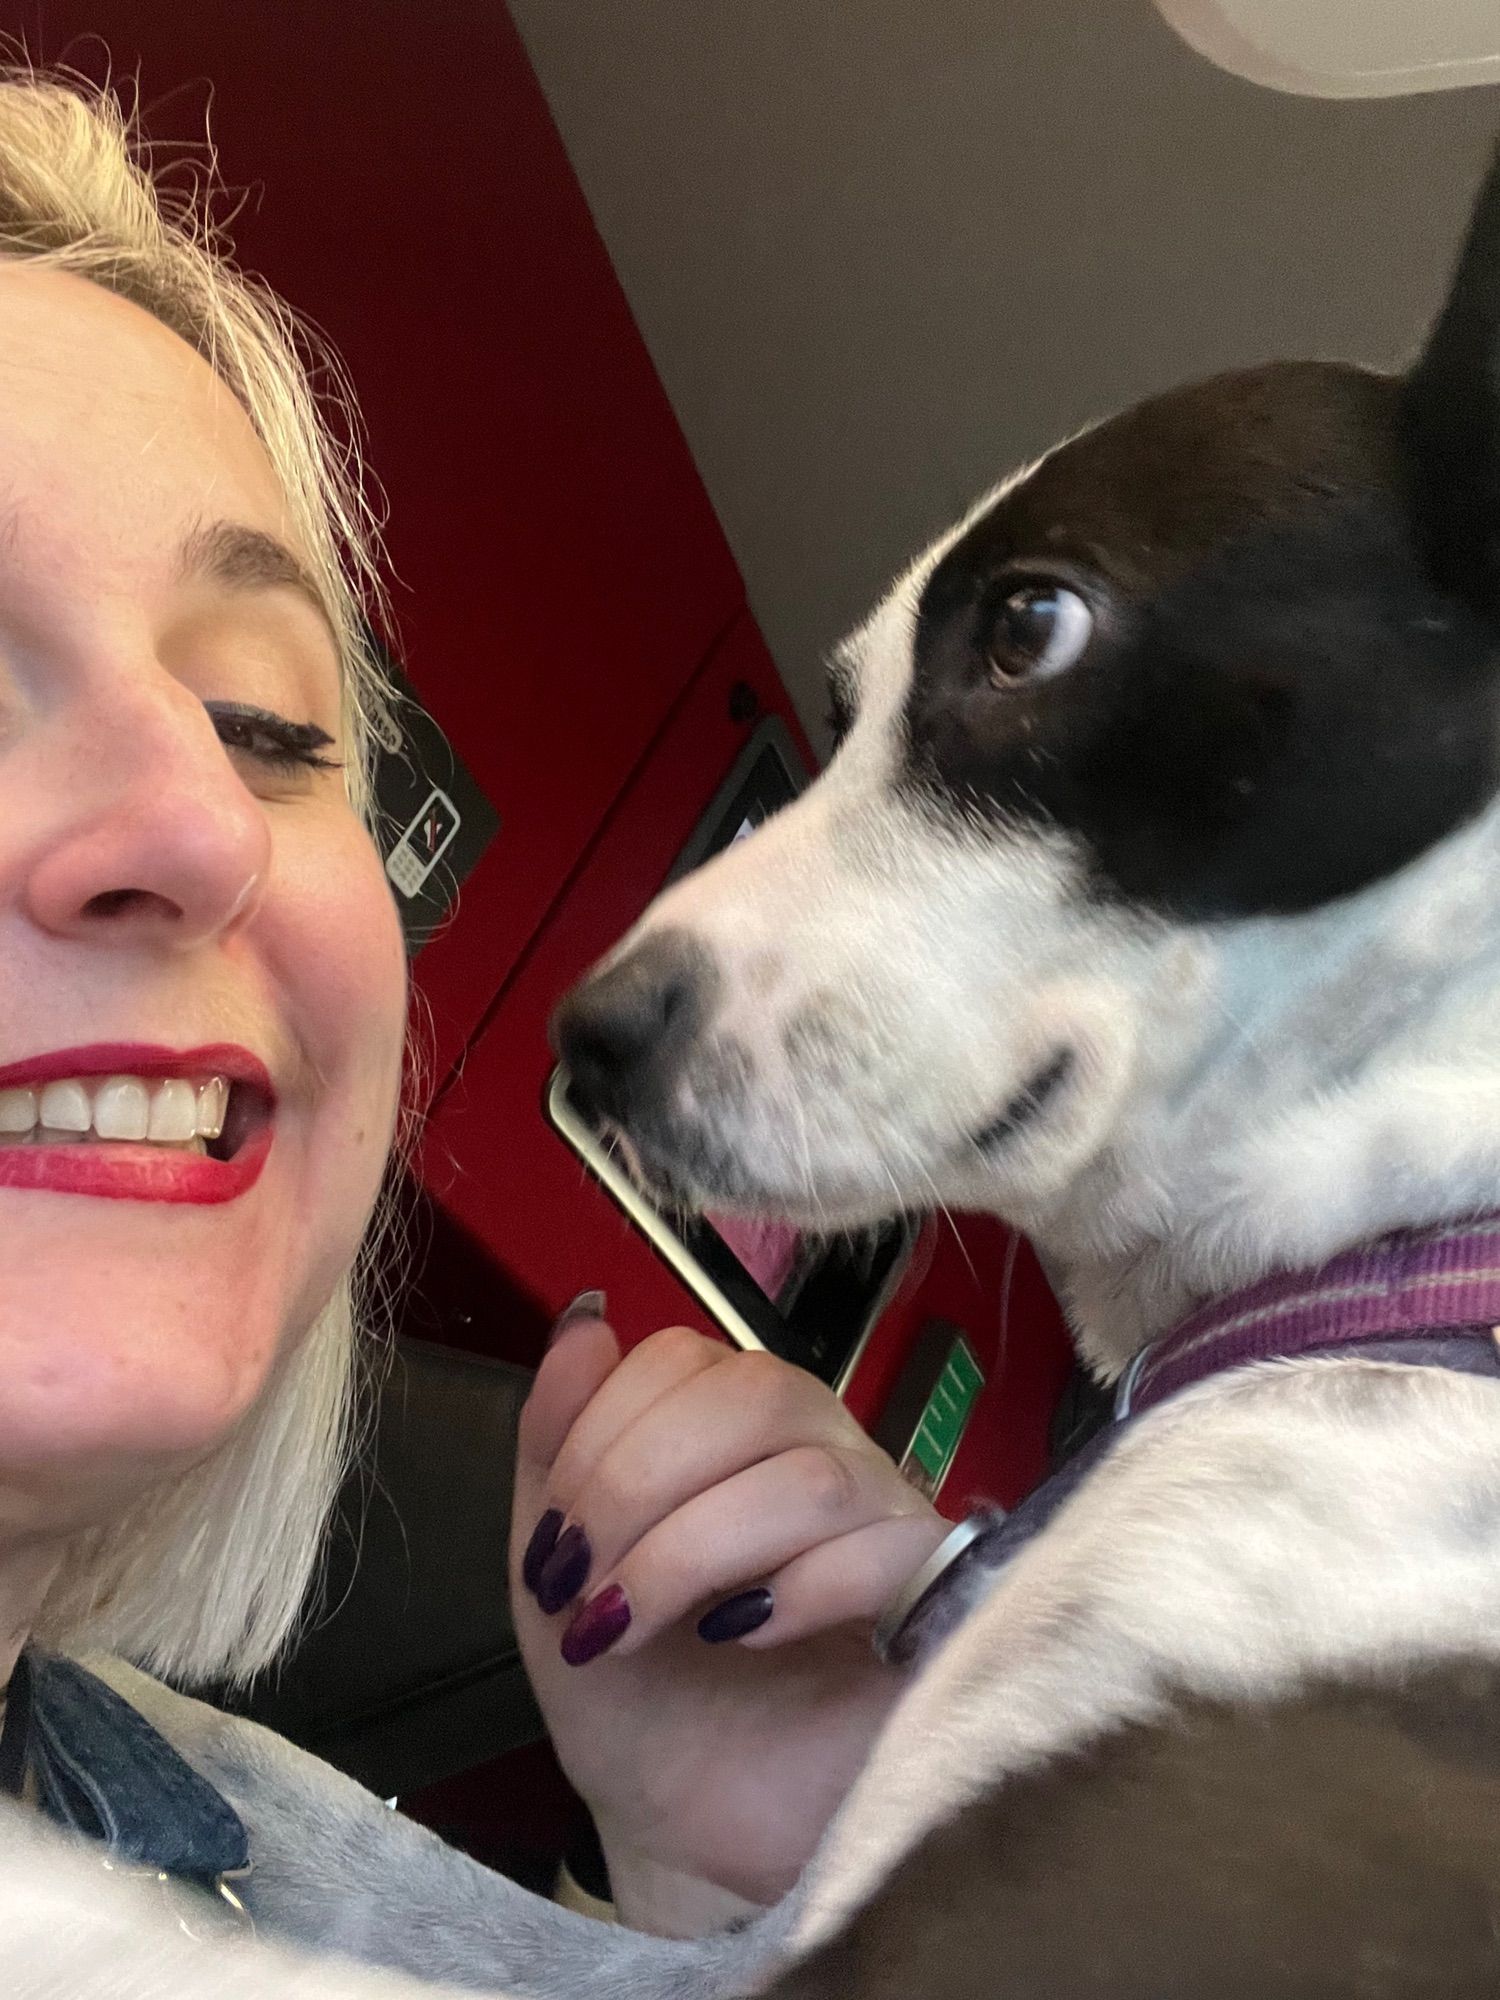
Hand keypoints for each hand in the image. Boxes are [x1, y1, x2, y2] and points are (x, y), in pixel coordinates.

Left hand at [509, 1313, 946, 1928]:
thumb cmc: (637, 1693)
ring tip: (626, 1627)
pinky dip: (791, 1589)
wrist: (689, 1829)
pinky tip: (738, 1637)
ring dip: (690, 1551)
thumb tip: (585, 1318)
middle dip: (636, 1484)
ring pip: (809, 1476)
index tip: (551, 1541)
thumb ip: (556, 1440)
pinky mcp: (932, 1606)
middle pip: (755, 1393)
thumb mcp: (556, 1566)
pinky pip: (883, 1552)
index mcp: (733, 1428)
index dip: (600, 1430)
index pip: (686, 1356)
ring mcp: (884, 1523)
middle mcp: (821, 1451)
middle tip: (578, 1585)